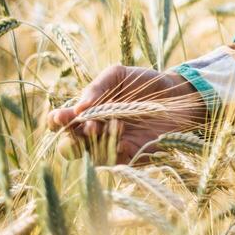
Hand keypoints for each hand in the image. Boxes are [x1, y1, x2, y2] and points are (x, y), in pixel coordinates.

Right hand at [45, 65, 207, 163]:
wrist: (178, 93)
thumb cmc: (144, 83)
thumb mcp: (118, 75)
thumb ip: (97, 87)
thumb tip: (78, 108)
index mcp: (87, 113)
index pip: (62, 124)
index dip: (57, 122)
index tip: (60, 117)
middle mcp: (95, 132)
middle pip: (70, 146)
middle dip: (70, 139)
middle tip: (82, 126)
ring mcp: (112, 145)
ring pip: (90, 156)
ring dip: (92, 143)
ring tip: (101, 125)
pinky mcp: (131, 155)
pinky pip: (115, 159)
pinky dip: (113, 147)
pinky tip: (119, 131)